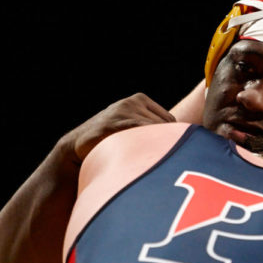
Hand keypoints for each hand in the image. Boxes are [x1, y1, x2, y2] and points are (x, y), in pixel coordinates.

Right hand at [61, 93, 175, 162]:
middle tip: (160, 163)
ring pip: (155, 132)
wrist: (78, 145)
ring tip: (146, 162)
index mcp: (140, 99)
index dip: (170, 139)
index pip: (170, 121)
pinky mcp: (115, 124)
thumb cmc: (111, 140)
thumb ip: (152, 128)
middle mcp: (133, 102)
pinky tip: (140, 159)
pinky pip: (141, 135)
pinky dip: (146, 148)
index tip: (165, 154)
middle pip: (165, 127)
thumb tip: (184, 139)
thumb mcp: (132, 127)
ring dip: (156, 149)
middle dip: (165, 144)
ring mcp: (123, 111)